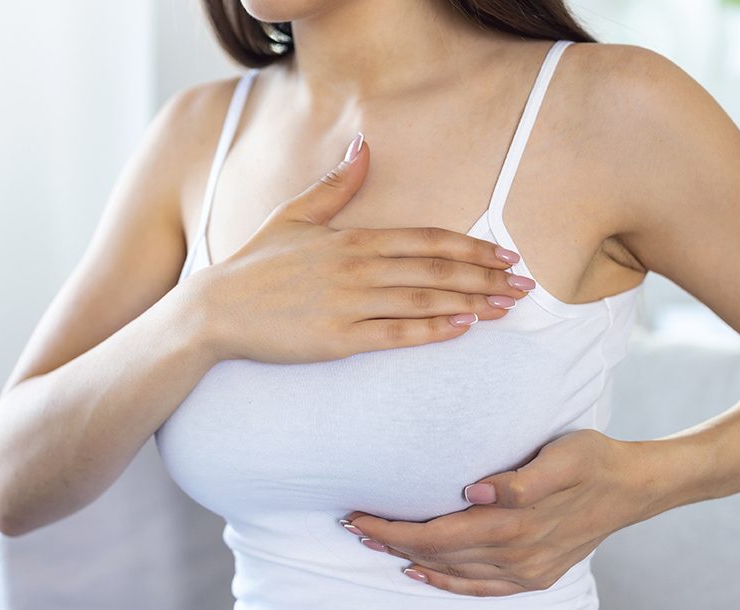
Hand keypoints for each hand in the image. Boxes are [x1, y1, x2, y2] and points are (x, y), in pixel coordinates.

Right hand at [189, 133, 533, 363]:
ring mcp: (349, 305)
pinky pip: (395, 334)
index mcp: (352, 238)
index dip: (471, 247)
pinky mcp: (338, 340)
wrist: (215, 311)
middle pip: (435, 269)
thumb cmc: (256, 264)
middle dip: (485, 276)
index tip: (506, 254)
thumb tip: (363, 144)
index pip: (426, 239)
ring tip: (507, 307)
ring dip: (471, 302)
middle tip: (525, 284)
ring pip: (423, 300)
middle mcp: (357, 269)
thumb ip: (336, 184)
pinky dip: (432, 330)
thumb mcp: (294, 215)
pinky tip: (462, 328)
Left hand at [340, 429, 671, 596]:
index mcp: (515, 523)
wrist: (634, 488)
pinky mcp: (535, 576)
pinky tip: (425, 575)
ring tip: (376, 545)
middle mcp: (516, 554)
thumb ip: (521, 479)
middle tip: (354, 526)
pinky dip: (448, 584)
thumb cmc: (594, 460)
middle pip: (437, 555)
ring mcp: (525, 571)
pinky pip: (481, 588)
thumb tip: (475, 490)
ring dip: (412, 560)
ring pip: (454, 573)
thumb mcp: (564, 455)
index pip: (436, 533)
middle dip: (391, 542)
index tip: (360, 517)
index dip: (394, 529)